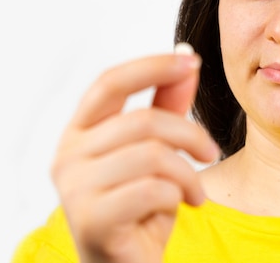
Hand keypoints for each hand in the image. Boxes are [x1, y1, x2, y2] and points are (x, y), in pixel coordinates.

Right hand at [51, 48, 219, 262]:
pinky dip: (180, 195)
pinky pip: (153, 189)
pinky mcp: (90, 220)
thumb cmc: (139, 207)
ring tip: (196, 191)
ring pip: (152, 154)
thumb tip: (187, 58)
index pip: (109, 82)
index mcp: (79, 132)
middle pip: (142, 121)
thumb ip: (166, 106)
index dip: (152, 66)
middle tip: (212, 152)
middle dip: (189, 134)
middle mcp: (67, 155)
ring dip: (189, 173)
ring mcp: (74, 189)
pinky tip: (183, 206)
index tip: (192, 60)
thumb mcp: (156, 151)